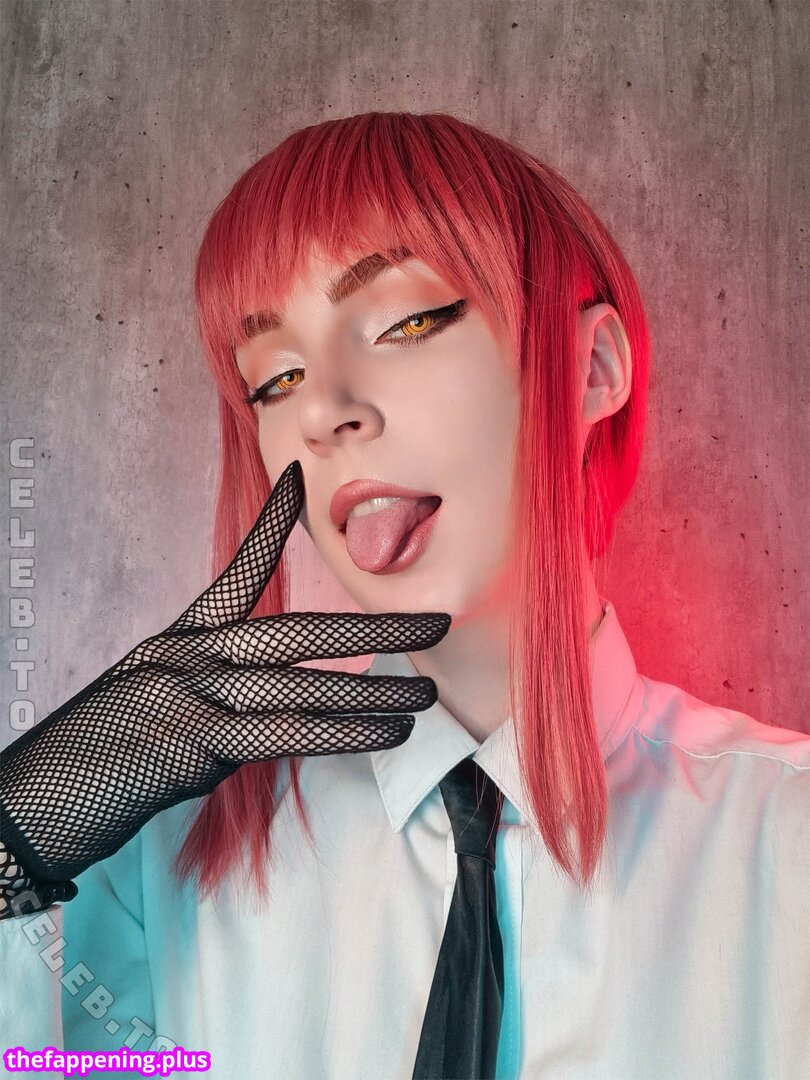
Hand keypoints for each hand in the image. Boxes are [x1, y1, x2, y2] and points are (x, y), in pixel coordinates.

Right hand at [0, 461, 450, 883]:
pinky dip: (345, 731)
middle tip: (436, 621)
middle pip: (295, 630)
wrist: (31, 805)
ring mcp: (188, 696)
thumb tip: (266, 706)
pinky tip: (389, 732)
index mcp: (176, 641)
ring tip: (428, 693)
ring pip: (301, 685)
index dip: (270, 526)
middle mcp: (186, 656)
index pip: (235, 573)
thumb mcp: (149, 706)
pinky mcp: (192, 745)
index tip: (295, 480)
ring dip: (373, 692)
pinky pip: (286, 733)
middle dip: (373, 626)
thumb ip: (209, 693)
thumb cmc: (91, 759)